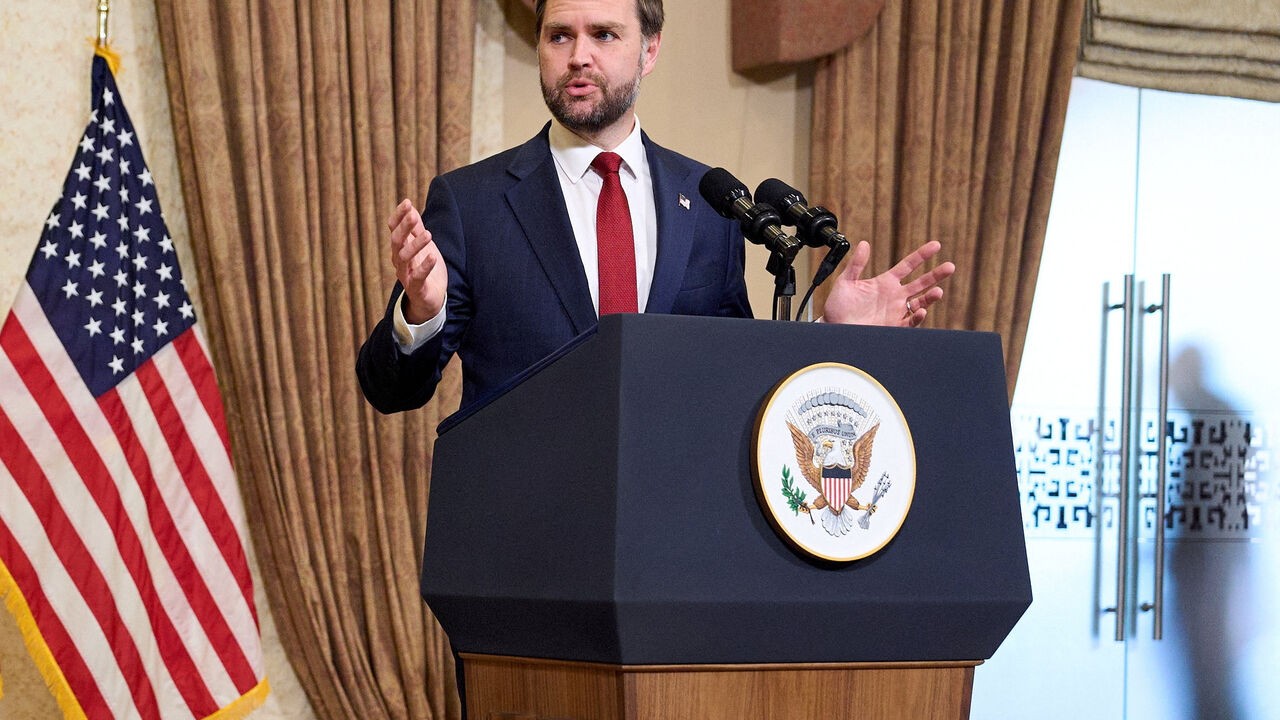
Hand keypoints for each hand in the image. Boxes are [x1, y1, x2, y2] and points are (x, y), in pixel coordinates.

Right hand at [388, 198, 446, 323]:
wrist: (431, 299)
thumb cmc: (425, 269)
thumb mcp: (423, 245)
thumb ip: (416, 228)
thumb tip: (410, 207)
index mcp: (400, 248)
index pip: (394, 228)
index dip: (399, 216)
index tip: (407, 202)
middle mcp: (399, 260)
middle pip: (396, 241)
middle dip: (404, 227)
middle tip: (413, 215)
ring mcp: (406, 274)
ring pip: (404, 258)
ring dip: (415, 245)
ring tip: (428, 234)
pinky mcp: (416, 288)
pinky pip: (418, 277)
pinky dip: (424, 267)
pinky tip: (432, 257)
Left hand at [822, 240, 953, 326]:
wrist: (834, 328)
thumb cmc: (838, 306)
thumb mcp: (845, 281)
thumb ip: (856, 264)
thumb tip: (864, 244)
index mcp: (885, 282)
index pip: (908, 265)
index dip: (922, 255)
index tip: (936, 245)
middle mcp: (894, 296)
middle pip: (921, 283)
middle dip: (936, 275)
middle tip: (950, 267)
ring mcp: (895, 311)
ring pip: (920, 302)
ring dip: (930, 297)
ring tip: (938, 291)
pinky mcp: (893, 326)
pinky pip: (910, 321)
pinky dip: (916, 317)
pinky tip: (920, 310)